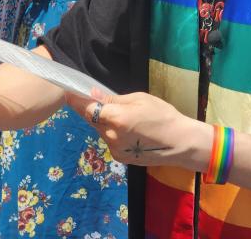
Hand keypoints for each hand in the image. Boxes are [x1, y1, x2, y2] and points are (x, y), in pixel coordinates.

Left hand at [66, 89, 211, 169]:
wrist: (181, 143)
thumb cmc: (163, 115)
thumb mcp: (139, 99)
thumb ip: (112, 99)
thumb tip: (92, 94)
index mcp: (116, 118)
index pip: (86, 108)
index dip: (76, 100)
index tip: (69, 92)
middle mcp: (111, 136)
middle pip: (92, 119)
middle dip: (91, 110)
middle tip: (97, 100)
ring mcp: (114, 149)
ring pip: (100, 130)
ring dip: (103, 122)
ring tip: (121, 116)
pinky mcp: (120, 157)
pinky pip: (109, 140)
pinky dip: (112, 133)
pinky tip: (127, 130)